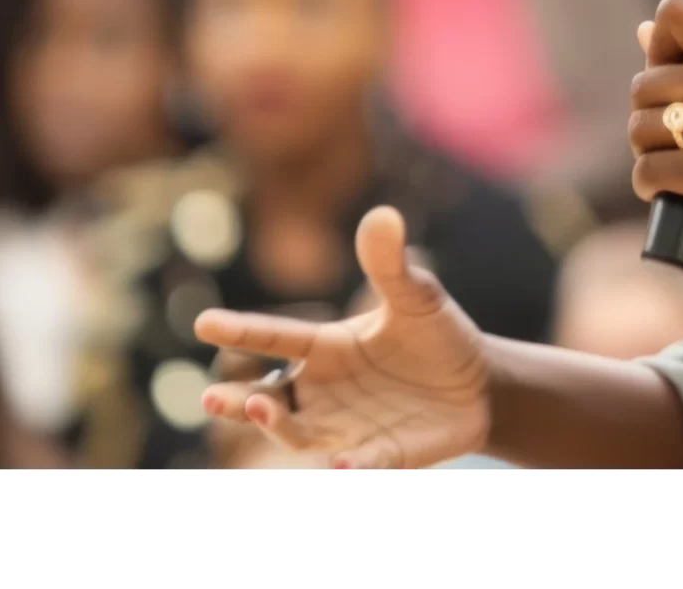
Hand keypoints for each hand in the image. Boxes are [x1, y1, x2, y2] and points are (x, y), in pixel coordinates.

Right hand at [194, 206, 488, 469]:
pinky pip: (357, 465)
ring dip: (279, 428)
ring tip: (262, 410)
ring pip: (300, 434)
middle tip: (212, 398)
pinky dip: (347, 466)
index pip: (277, 337)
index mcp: (326, 347)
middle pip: (270, 399)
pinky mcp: (380, 455)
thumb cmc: (435, 335)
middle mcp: (325, 391)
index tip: (203, 323)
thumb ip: (391, 264)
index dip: (241, 330)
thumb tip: (383, 215)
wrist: (479, 383)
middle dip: (240, 401)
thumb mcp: (416, 296)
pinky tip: (339, 463)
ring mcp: (348, 427)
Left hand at [627, 0, 682, 296]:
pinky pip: (649, 169)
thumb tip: (643, 30)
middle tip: (679, 150)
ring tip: (681, 173)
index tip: (673, 90)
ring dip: (647, 156)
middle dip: (647, 122)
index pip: (676, 14)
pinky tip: (675, 195)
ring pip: (641, 127)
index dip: (658, 53)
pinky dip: (649, 187)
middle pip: (644, 83)